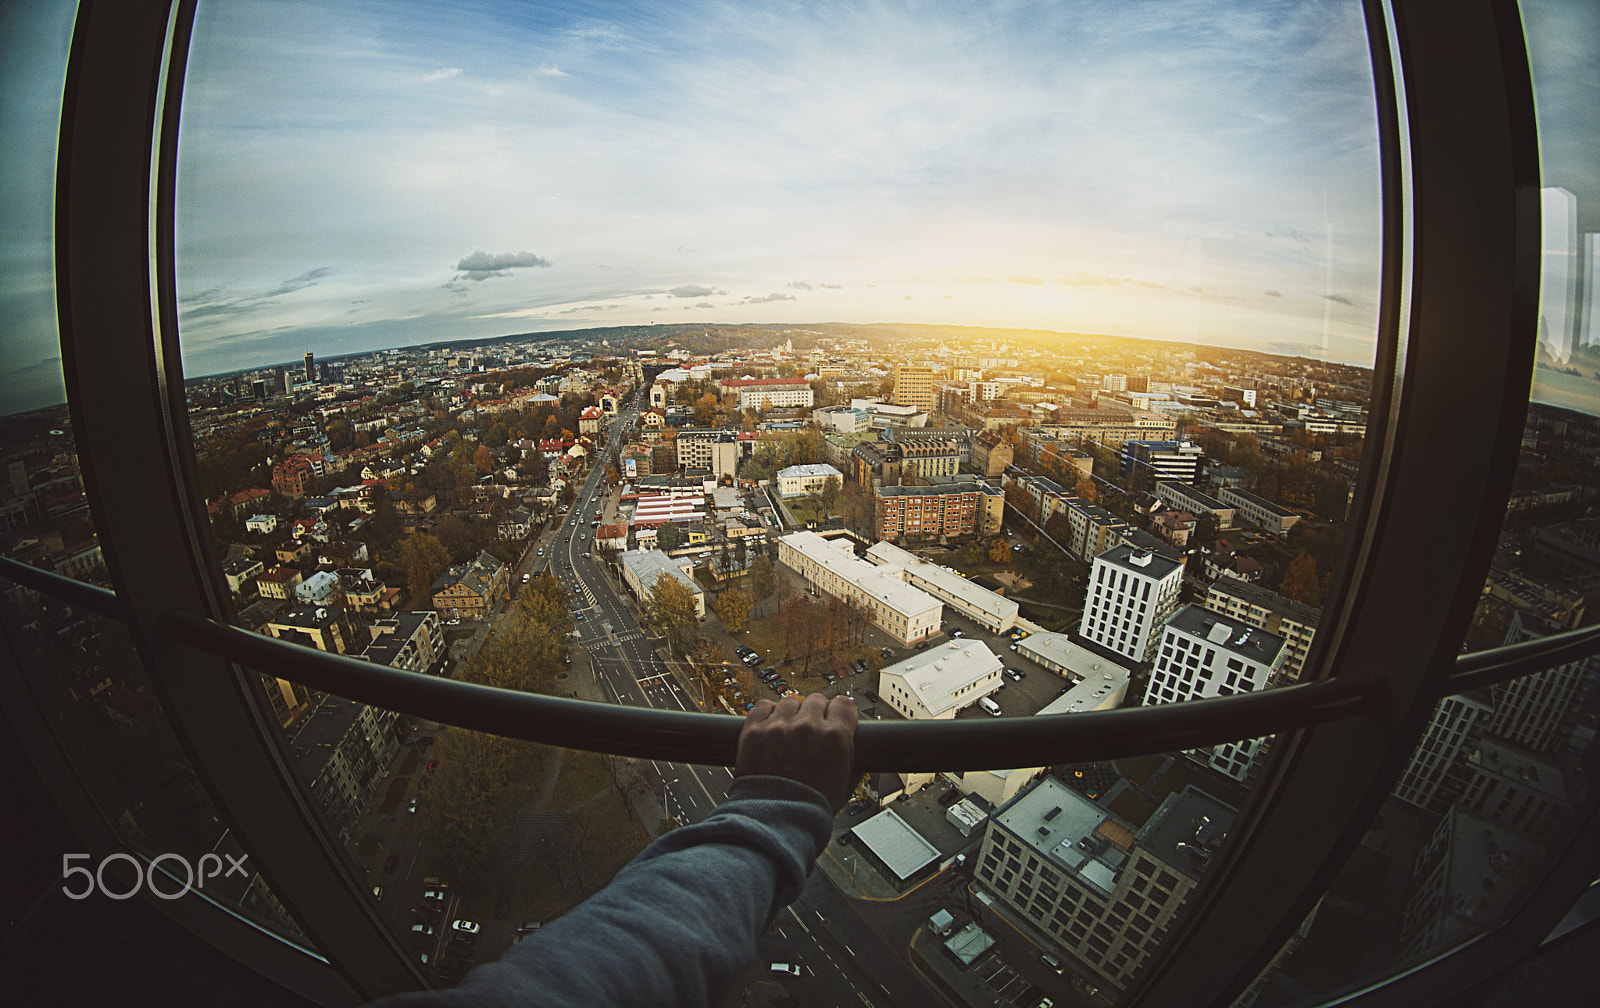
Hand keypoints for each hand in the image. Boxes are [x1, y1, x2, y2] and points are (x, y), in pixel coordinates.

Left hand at [734, 694, 858, 812]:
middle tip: (810, 731)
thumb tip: (863, 759)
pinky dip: (767, 713)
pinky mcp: (754, 731)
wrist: (772, 822)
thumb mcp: (844, 788)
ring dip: (791, 714)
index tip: (835, 719)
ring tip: (788, 732)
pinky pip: (763, 706)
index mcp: (835, 738)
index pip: (844, 704)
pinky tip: (770, 726)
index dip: (840, 713)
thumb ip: (854, 767)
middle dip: (816, 714)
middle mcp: (807, 727)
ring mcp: (778, 727)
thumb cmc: (809, 810)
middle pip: (816, 701)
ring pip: (790, 701)